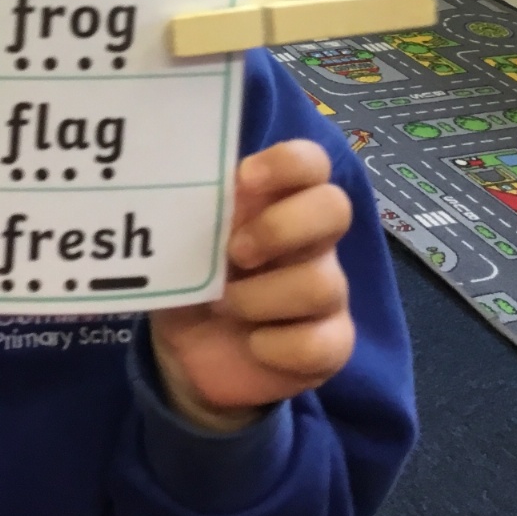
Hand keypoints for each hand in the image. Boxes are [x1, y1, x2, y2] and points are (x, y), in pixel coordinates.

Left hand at [148, 141, 354, 432]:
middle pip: (335, 208)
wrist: (188, 352)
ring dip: (259, 298)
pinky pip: (320, 343)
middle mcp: (312, 242)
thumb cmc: (191, 278)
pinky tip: (252, 345)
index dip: (288, 163)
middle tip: (234, 253)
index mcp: (278, 203)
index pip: (310, 164)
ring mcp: (328, 293)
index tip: (244, 180)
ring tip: (224, 306)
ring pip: (321, 284)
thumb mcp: (181, 242)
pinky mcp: (331, 345)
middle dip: (281, 227)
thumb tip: (192, 185)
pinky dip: (276, 347)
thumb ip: (193, 211)